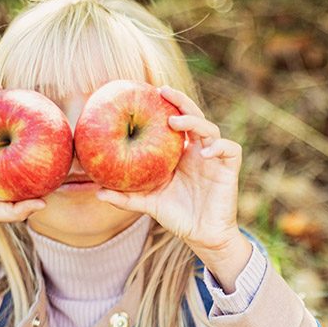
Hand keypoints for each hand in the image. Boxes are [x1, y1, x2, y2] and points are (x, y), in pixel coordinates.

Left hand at [95, 86, 242, 255]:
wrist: (202, 235)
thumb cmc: (177, 217)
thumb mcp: (148, 204)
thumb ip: (126, 197)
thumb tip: (97, 192)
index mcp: (181, 153)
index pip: (175, 121)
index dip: (165, 105)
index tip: (145, 94)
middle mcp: (198, 150)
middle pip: (193, 116)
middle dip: (180, 101)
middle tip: (161, 91)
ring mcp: (215, 158)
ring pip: (210, 129)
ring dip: (194, 121)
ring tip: (175, 122)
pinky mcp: (229, 168)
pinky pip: (230, 149)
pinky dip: (220, 147)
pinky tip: (205, 154)